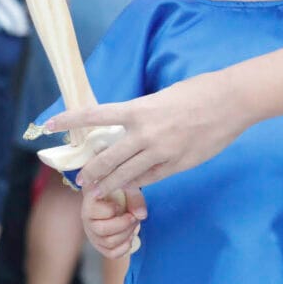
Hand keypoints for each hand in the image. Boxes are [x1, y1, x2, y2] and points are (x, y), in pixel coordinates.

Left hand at [43, 73, 250, 197]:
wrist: (233, 101)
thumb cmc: (201, 91)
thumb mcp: (165, 96)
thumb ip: (144, 114)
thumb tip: (129, 129)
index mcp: (140, 109)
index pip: (94, 115)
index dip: (69, 119)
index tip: (49, 123)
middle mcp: (146, 133)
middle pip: (105, 158)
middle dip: (90, 171)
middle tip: (82, 178)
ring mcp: (162, 151)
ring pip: (124, 175)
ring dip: (108, 184)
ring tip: (99, 191)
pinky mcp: (178, 164)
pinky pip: (150, 178)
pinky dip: (139, 182)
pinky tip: (132, 185)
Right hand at [83, 186, 145, 258]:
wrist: (114, 199)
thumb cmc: (119, 191)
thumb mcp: (127, 187)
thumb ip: (135, 198)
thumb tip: (142, 215)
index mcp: (89, 205)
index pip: (94, 211)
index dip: (111, 210)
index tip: (120, 205)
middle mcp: (87, 222)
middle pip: (102, 230)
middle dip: (123, 224)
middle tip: (133, 216)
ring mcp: (93, 235)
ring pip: (109, 242)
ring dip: (127, 234)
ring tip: (134, 223)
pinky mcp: (101, 246)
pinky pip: (112, 253)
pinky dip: (125, 247)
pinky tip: (131, 236)